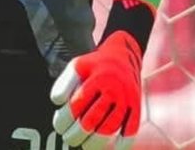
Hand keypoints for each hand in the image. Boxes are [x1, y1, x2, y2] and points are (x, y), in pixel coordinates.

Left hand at [50, 30, 142, 149]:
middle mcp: (113, 89)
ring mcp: (126, 99)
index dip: (64, 120)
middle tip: (69, 138)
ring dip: (95, 142)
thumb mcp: (77, 66)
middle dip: (76, 134)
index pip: (76, 106)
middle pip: (91, 120)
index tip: (59, 126)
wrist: (124, 54)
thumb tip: (58, 102)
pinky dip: (122, 142)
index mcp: (97, 79)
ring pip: (109, 128)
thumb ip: (64, 84)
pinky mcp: (136, 106)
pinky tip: (112, 149)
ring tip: (84, 146)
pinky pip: (131, 129)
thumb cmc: (95, 65)